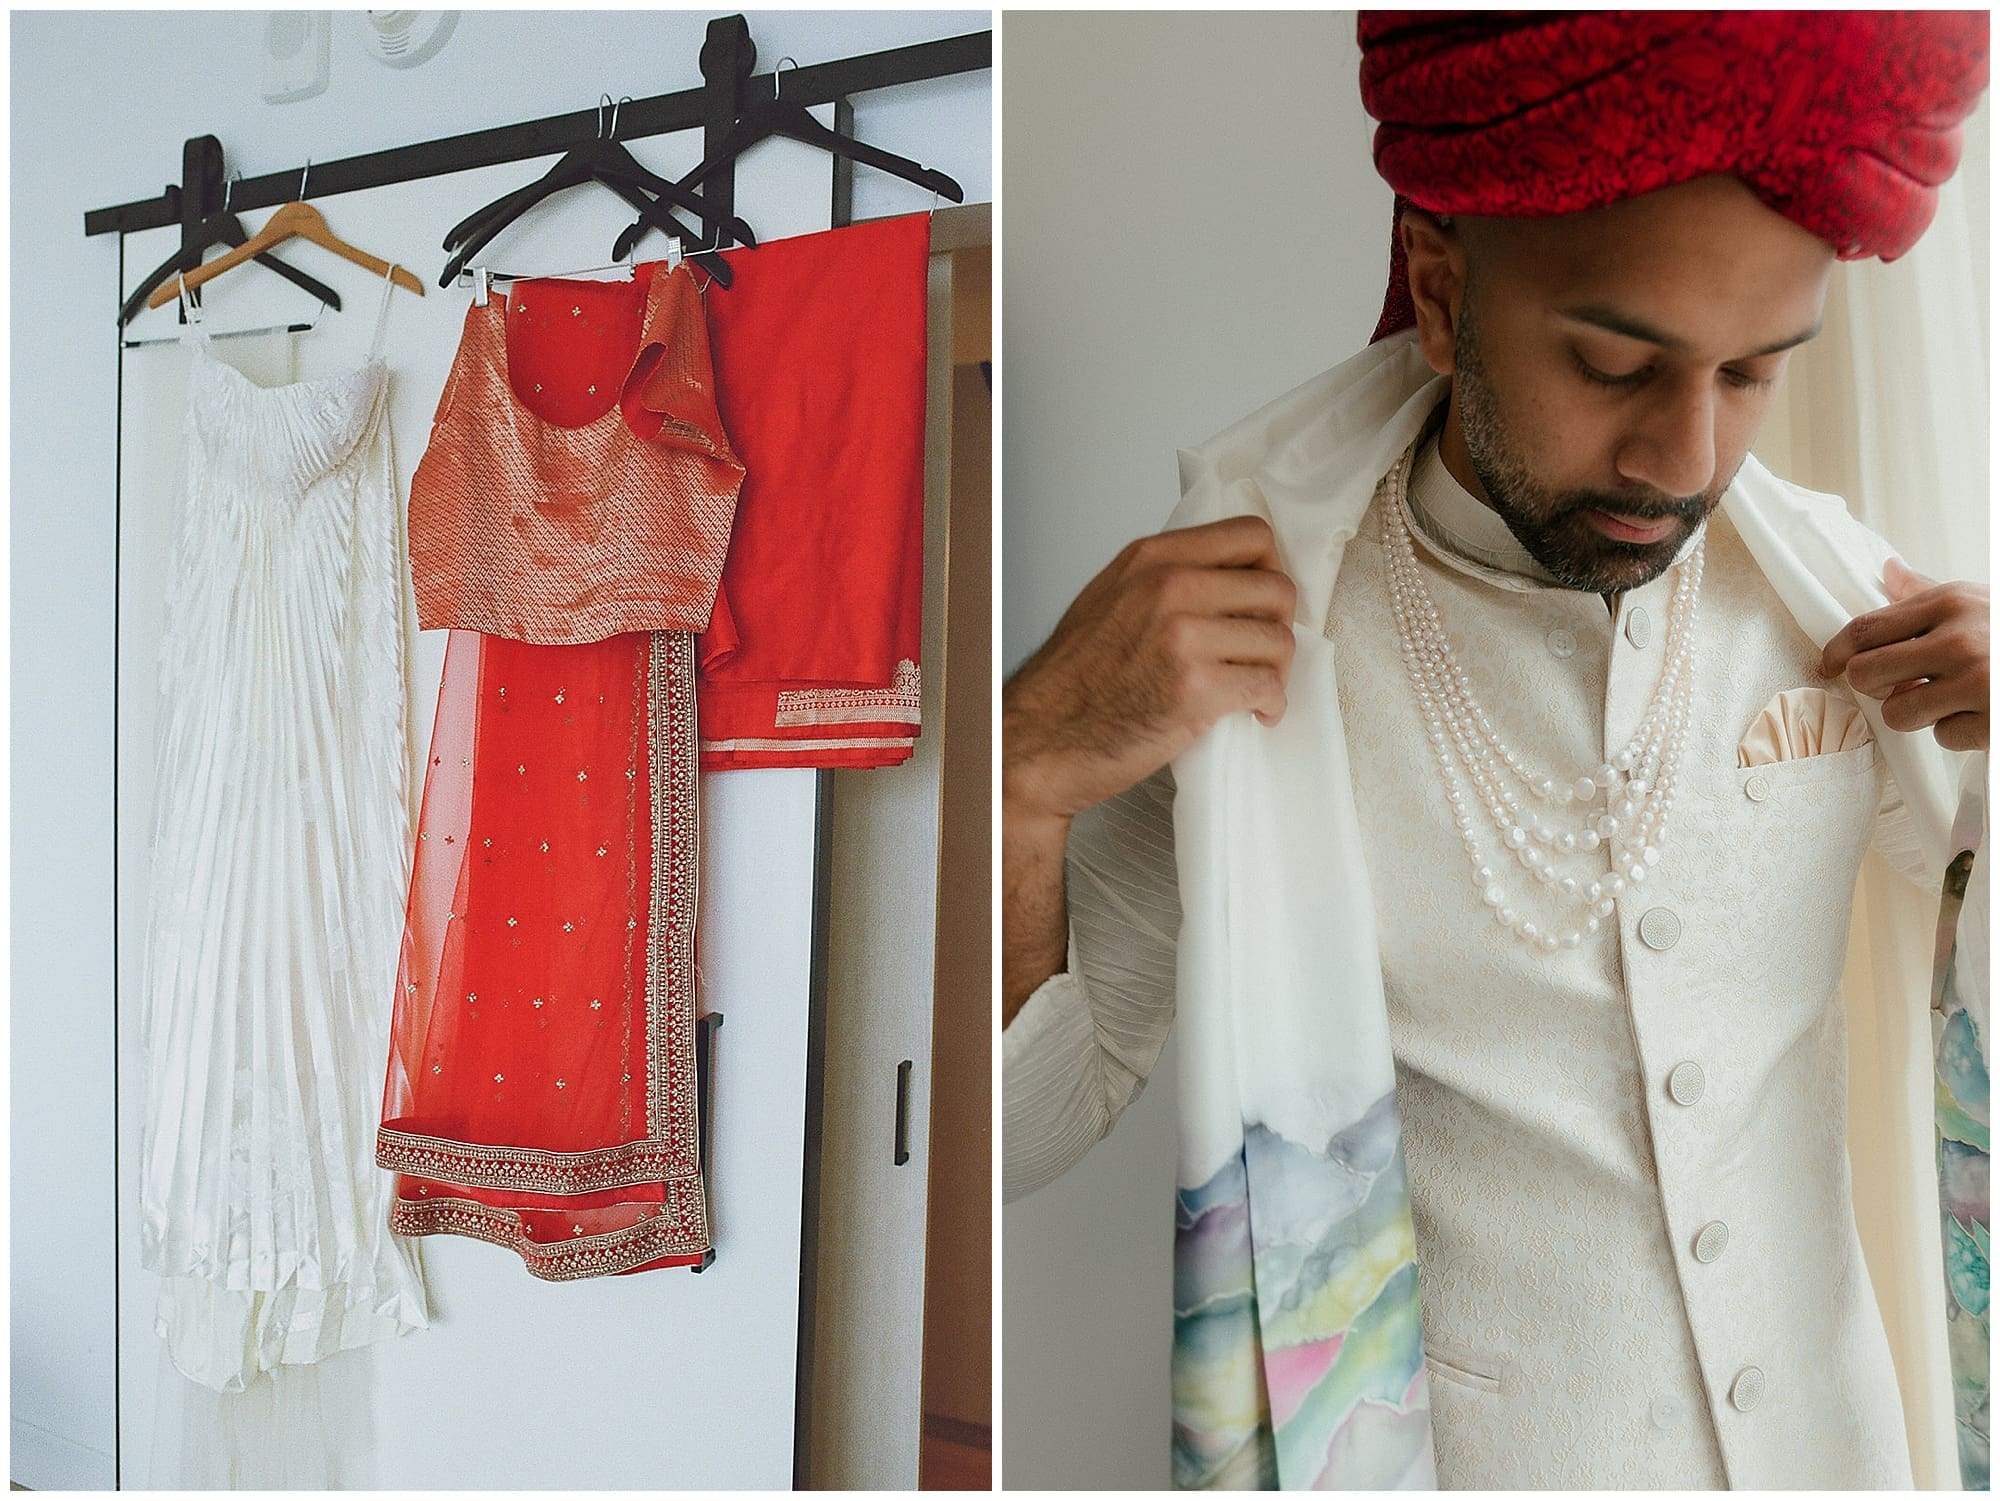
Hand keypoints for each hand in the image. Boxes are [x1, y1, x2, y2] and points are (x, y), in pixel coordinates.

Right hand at [1004, 516, 1298, 825]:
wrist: (1040, 740)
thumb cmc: (1072, 682)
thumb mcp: (1109, 598)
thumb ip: (1164, 578)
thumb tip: (1227, 578)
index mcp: (1151, 559)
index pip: (1252, 535)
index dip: (1271, 569)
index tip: (1262, 602)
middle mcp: (1168, 588)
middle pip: (1276, 588)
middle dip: (1279, 626)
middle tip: (1263, 654)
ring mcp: (1181, 637)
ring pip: (1279, 640)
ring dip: (1277, 672)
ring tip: (1256, 689)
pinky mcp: (1194, 689)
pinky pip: (1267, 687)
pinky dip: (1271, 705)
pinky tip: (1255, 713)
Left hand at [1819, 557, 1988, 751]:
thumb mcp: (1979, 601)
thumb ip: (1927, 593)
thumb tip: (1888, 570)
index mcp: (1948, 603)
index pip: (1864, 629)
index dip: (1835, 652)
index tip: (1828, 665)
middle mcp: (1958, 639)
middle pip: (1865, 675)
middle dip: (1873, 687)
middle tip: (1894, 685)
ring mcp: (1976, 682)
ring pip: (1897, 714)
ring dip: (1916, 713)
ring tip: (1946, 698)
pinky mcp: (1994, 721)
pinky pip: (1942, 737)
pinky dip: (1957, 731)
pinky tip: (1980, 713)